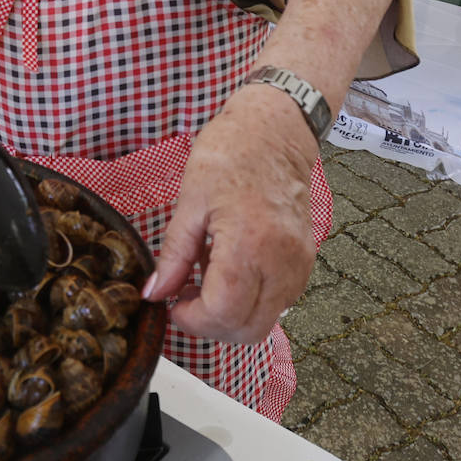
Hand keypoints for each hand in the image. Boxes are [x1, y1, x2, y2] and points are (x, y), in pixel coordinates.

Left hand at [145, 86, 317, 342]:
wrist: (275, 130)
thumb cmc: (232, 153)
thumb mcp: (190, 200)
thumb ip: (173, 254)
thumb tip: (156, 292)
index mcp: (249, 243)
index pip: (222, 312)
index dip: (191, 320)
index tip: (171, 305)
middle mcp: (281, 261)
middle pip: (247, 330)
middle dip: (210, 326)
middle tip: (185, 301)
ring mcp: (298, 264)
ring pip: (265, 322)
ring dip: (231, 317)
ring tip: (207, 281)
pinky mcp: (305, 261)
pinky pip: (278, 302)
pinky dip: (251, 302)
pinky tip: (231, 272)